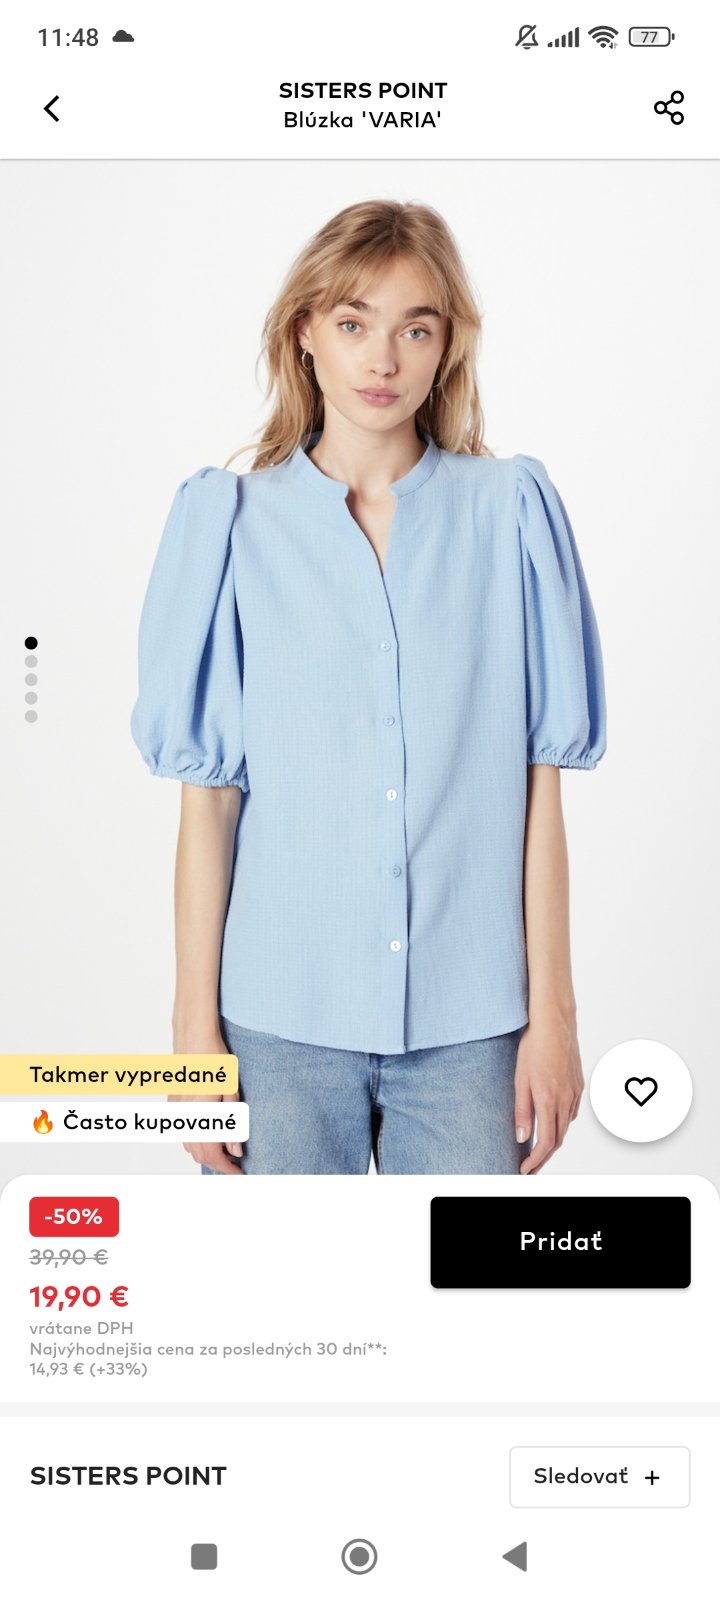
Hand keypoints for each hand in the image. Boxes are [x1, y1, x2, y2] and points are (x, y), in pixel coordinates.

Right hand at [170, 1021, 242, 1174]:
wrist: (193, 1036)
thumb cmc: (215, 1059)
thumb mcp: (231, 1091)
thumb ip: (232, 1123)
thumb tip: (236, 1150)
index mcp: (202, 1116)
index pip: (213, 1155)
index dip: (228, 1168)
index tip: (240, 1173)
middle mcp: (185, 1117)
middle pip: (199, 1154)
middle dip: (218, 1163)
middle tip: (235, 1165)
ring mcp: (176, 1111)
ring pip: (189, 1145)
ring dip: (206, 1152)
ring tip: (225, 1150)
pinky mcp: (173, 1104)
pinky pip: (183, 1132)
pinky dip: (196, 1139)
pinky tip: (209, 1133)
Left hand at [514, 1011, 583, 1174]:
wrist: (555, 1022)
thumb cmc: (534, 1046)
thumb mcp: (520, 1079)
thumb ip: (522, 1110)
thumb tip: (522, 1138)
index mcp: (550, 1100)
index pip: (546, 1143)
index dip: (536, 1161)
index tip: (524, 1170)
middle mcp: (566, 1099)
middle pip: (558, 1140)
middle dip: (544, 1158)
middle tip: (529, 1168)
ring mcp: (575, 1092)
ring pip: (566, 1127)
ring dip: (553, 1142)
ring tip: (537, 1151)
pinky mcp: (578, 1085)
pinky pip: (572, 1113)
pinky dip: (561, 1125)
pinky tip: (552, 1125)